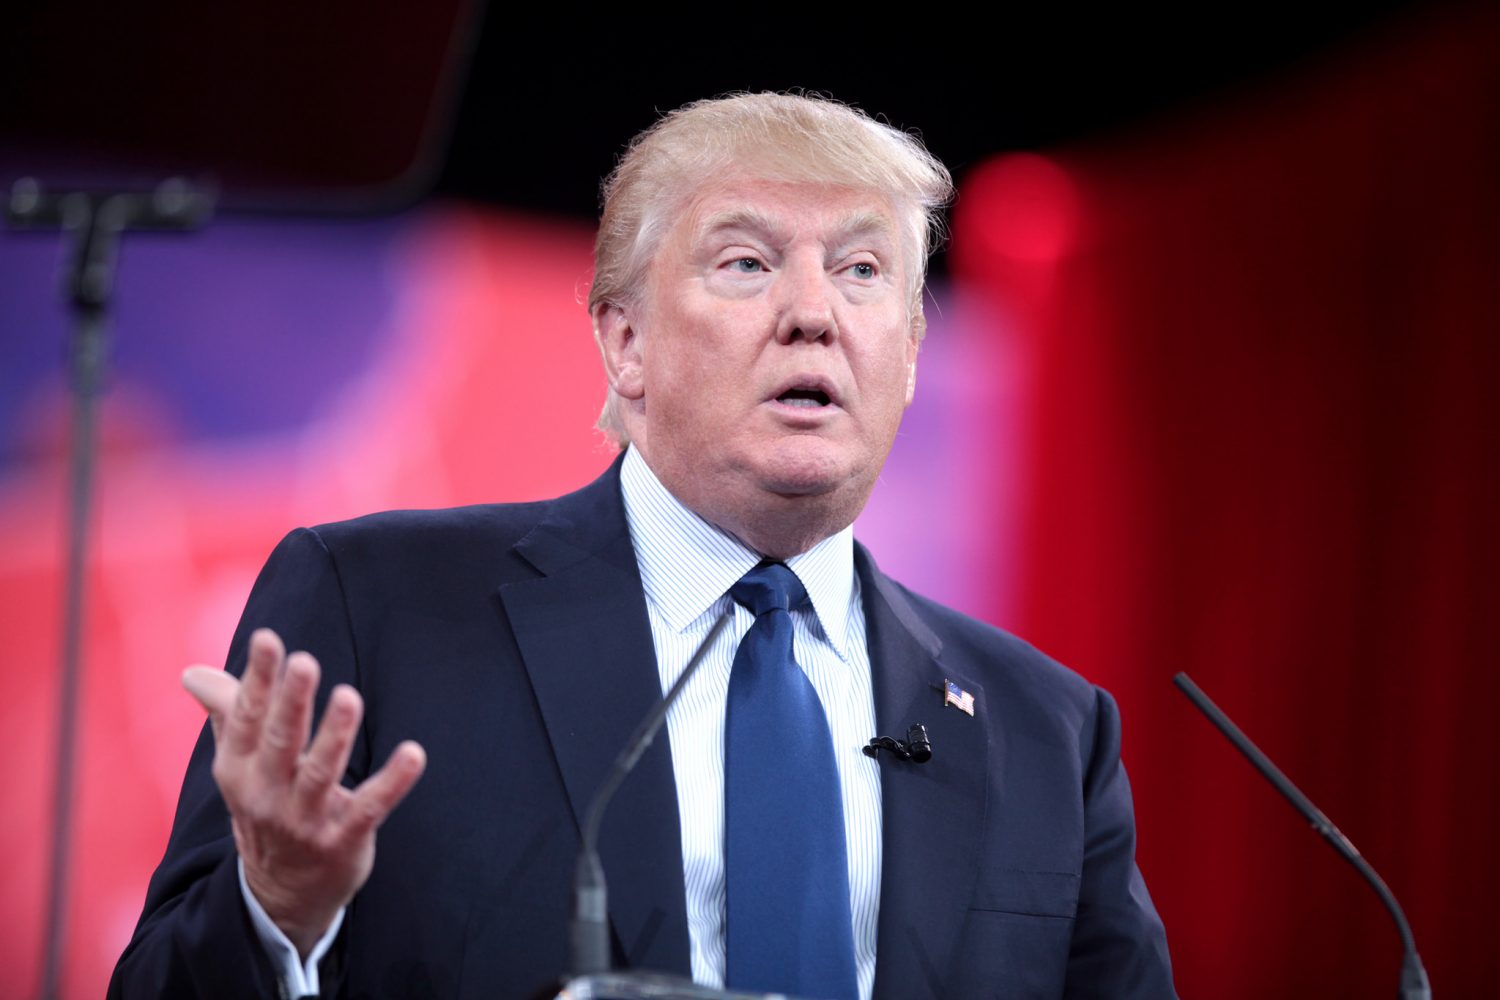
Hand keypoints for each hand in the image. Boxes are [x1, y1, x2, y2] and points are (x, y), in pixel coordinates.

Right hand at [182, 628, 426, 956]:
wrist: (280, 894)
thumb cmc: (265, 807)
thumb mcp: (239, 766)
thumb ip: (226, 711)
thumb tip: (191, 673)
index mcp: (239, 768)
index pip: (246, 718)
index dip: (258, 679)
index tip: (268, 639)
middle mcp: (267, 793)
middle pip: (280, 741)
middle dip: (292, 701)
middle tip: (305, 662)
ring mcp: (305, 819)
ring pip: (320, 774)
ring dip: (334, 736)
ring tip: (349, 697)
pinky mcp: (343, 839)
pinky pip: (370, 807)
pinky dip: (393, 782)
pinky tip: (413, 753)